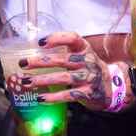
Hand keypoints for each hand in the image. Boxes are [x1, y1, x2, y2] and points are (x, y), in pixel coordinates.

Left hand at [8, 31, 123, 110]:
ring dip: (43, 80)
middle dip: (41, 61)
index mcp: (84, 48)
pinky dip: (53, 97)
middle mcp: (87, 61)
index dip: (57, 38)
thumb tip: (34, 52)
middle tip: (23, 63)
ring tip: (27, 81)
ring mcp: (88, 78)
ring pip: (63, 78)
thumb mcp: (82, 54)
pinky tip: (40, 98)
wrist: (111, 86)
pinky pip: (68, 95)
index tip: (41, 42)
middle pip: (63, 59)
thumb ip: (65, 51)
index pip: (72, 38)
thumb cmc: (88, 67)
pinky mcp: (87, 93)